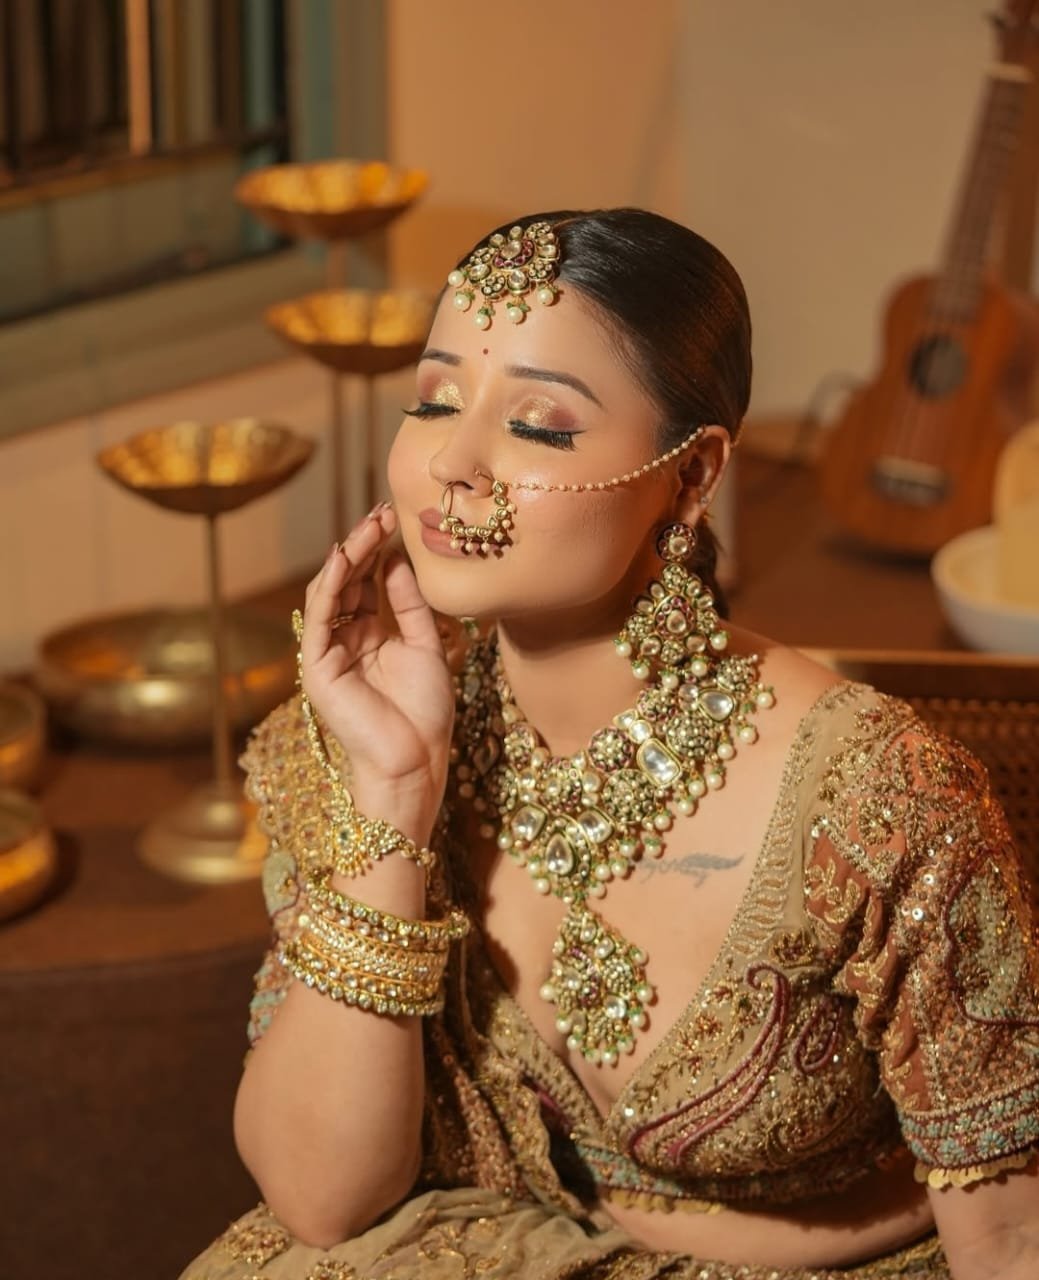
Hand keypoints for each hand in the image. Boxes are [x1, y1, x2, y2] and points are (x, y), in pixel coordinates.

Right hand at [299, 505, 455, 837]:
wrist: (414, 763)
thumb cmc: (423, 715)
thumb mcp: (425, 646)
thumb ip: (409, 605)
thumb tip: (398, 560)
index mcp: (369, 636)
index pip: (367, 583)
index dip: (379, 551)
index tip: (396, 520)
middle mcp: (344, 641)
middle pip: (348, 582)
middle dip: (364, 545)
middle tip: (383, 513)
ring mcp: (328, 653)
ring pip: (331, 592)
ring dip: (349, 557)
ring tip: (370, 527)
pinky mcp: (318, 667)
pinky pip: (320, 618)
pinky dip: (330, 586)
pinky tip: (345, 558)